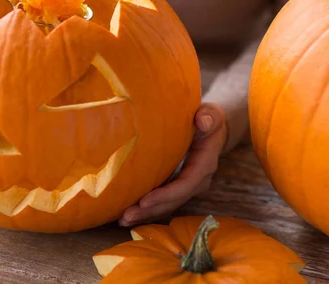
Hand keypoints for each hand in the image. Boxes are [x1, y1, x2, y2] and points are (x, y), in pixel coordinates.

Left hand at [119, 103, 226, 226]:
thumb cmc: (207, 119)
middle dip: (150, 210)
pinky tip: (127, 215)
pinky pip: (162, 202)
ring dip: (145, 214)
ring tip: (122, 219)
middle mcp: (197, 181)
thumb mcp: (211, 114)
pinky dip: (146, 209)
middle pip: (173, 201)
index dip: (165, 195)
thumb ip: (208, 117)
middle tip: (126, 216)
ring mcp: (187, 186)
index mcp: (204, 165)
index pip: (185, 185)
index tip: (144, 200)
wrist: (210, 127)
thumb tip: (202, 121)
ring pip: (167, 205)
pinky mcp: (177, 187)